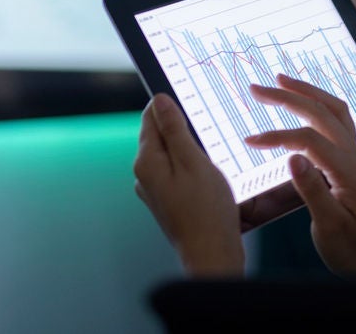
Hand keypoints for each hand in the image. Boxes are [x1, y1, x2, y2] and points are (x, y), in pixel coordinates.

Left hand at [133, 93, 245, 275]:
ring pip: (170, 155)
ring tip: (211, 160)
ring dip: (189, 150)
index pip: (150, 117)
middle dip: (182, 130)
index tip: (193, 108)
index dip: (171, 107)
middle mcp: (144, 175)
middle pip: (159, 136)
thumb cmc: (206, 210)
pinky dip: (191, 168)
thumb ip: (174, 129)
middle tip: (208, 138)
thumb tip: (159, 101)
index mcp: (146, 162)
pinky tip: (208, 177)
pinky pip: (176, 172)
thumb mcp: (193, 161)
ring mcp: (154, 190)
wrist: (211, 254)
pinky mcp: (168, 201)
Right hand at [245, 74, 355, 276]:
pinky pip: (338, 119)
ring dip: (307, 92)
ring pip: (334, 109)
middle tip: (257, 89)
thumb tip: (292, 157)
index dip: (277, 136)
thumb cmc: (352, 248)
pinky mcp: (352, 159)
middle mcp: (355, 155)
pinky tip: (305, 102)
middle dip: (288, 96)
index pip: (308, 140)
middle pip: (321, 113)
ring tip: (281, 81)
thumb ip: (312, 190)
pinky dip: (318, 104)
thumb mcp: (329, 226)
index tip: (250, 140)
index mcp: (348, 170)